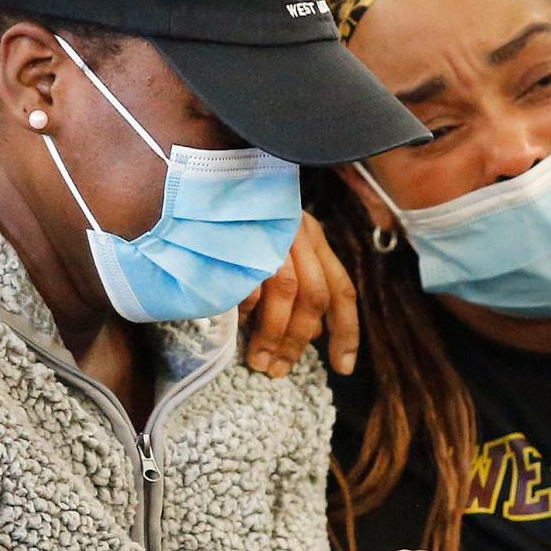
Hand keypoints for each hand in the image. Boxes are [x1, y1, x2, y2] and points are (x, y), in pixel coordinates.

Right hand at [240, 211, 358, 377]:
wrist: (204, 180)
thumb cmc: (238, 221)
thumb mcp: (278, 244)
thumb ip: (300, 282)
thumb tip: (315, 333)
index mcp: (312, 237)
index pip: (341, 290)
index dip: (346, 332)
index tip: (343, 367)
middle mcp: (297, 233)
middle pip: (314, 296)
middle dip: (298, 340)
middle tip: (279, 370)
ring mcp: (270, 233)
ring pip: (286, 291)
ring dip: (272, 334)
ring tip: (259, 361)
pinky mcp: (242, 236)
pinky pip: (251, 279)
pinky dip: (247, 307)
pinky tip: (238, 320)